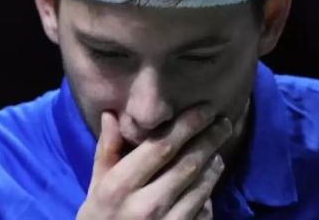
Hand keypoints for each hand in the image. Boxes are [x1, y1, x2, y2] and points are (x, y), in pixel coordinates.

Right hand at [77, 106, 231, 219]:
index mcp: (120, 185)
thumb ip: (107, 150)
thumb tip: (112, 115)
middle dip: (209, 140)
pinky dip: (208, 192)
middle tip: (223, 123)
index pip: (161, 148)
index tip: (204, 109)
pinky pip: (204, 210)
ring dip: (213, 164)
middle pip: (188, 164)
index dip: (186, 126)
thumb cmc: (99, 218)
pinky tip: (207, 180)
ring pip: (201, 187)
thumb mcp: (95, 186)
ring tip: (216, 149)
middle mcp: (147, 204)